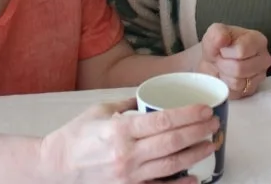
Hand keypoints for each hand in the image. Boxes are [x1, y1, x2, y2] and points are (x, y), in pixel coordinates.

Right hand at [40, 98, 217, 183]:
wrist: (56, 166)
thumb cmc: (77, 134)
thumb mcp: (102, 109)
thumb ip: (129, 103)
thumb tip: (152, 94)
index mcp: (120, 130)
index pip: (162, 121)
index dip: (188, 115)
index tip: (205, 108)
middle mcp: (126, 155)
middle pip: (172, 143)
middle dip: (199, 132)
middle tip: (214, 123)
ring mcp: (128, 176)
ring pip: (171, 166)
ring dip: (196, 154)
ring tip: (211, 143)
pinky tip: (195, 177)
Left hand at [197, 23, 270, 98]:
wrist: (214, 60)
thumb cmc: (218, 45)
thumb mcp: (214, 33)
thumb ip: (218, 34)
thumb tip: (222, 39)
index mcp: (258, 41)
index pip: (241, 51)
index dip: (225, 52)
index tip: (222, 49)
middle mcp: (264, 59)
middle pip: (240, 69)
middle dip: (223, 65)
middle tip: (220, 59)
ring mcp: (260, 76)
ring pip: (237, 82)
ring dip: (224, 75)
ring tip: (224, 67)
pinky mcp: (252, 90)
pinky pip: (236, 92)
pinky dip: (226, 85)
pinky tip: (227, 76)